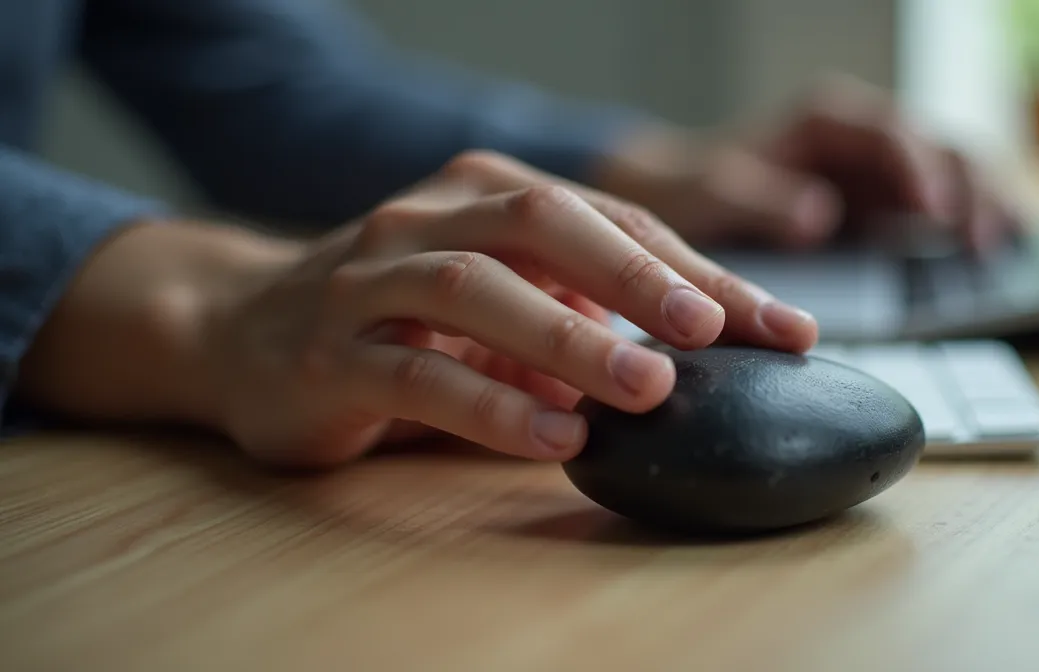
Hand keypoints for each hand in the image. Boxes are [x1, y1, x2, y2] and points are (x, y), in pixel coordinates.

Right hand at [204, 151, 816, 465]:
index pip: (611, 221)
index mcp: (485, 192)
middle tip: (714, 330)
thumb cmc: (399, 314)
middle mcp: (427, 218)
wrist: (241, 330)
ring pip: (477, 290)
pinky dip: (494, 408)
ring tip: (649, 390)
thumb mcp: (502, 296)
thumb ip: (584, 307)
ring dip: (571, 339)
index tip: (780, 327)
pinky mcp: (328, 355)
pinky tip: (559, 441)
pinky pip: (417, 376)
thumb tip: (709, 345)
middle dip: (639, 276)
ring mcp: (371, 281)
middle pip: (544, 224)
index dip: (699, 271)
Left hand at [596, 74, 1022, 252]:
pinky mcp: (890, 204)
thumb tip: (817, 218)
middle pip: (942, 148)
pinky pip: (949, 203)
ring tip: (1003, 247)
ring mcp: (884, 170)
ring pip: (958, 171)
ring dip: (987, 202)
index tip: (935, 212)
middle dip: (970, 188)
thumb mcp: (713, 193)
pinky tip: (999, 249)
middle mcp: (865, 137)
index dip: (919, 171)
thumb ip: (760, 202)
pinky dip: (977, 219)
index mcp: (828, 122)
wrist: (684, 197)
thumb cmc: (695, 188)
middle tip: (981, 241)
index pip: (890, 136)